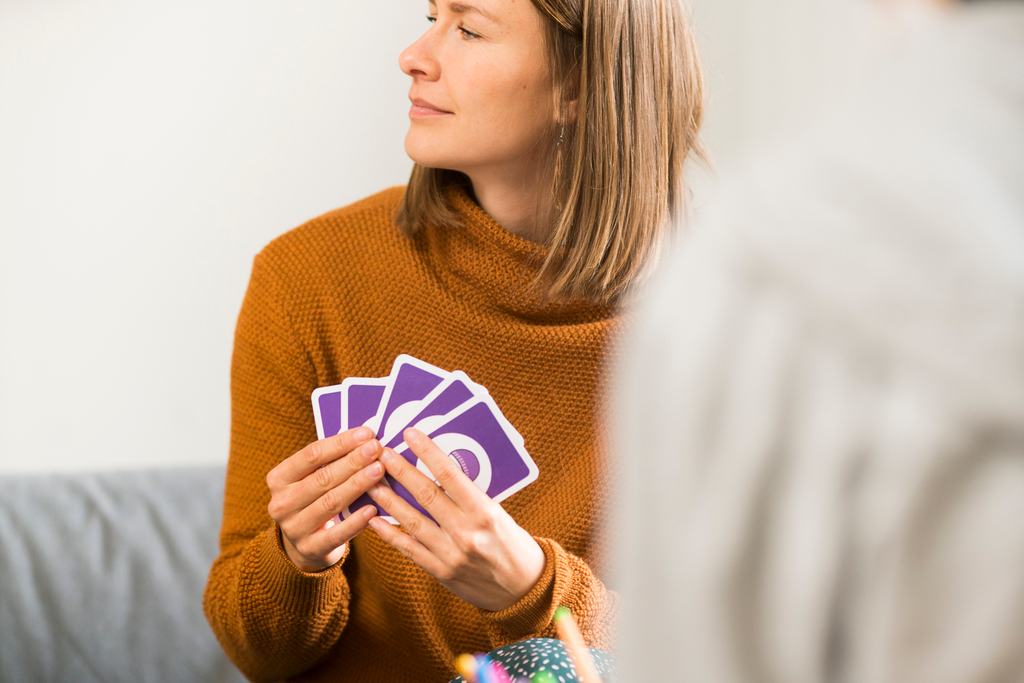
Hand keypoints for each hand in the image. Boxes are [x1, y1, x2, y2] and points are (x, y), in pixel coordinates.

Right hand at [266, 426, 384, 572]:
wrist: (304, 545)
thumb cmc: (314, 500)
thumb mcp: (312, 479)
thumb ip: (332, 460)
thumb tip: (365, 436)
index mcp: (279, 479)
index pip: (311, 455)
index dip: (340, 443)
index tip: (366, 433)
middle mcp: (281, 503)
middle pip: (322, 478)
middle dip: (353, 461)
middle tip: (376, 448)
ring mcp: (294, 528)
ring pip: (331, 502)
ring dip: (357, 484)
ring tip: (379, 470)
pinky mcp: (310, 549)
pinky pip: (337, 534)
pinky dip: (355, 521)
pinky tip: (373, 509)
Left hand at [366, 428, 545, 611]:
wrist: (523, 588)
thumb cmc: (512, 543)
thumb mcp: (499, 513)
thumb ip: (470, 497)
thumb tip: (438, 471)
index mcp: (485, 512)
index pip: (451, 474)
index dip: (428, 452)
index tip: (410, 434)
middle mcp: (467, 532)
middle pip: (425, 495)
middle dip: (400, 471)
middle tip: (380, 453)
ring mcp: (451, 554)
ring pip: (411, 520)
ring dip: (387, 499)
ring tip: (369, 482)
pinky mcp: (441, 572)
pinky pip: (409, 549)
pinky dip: (389, 533)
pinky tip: (374, 519)